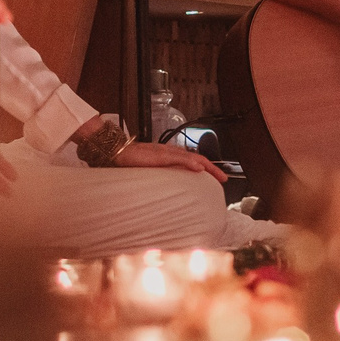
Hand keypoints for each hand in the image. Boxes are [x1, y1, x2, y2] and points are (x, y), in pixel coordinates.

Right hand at [114, 140, 229, 182]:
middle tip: (224, 178)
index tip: (217, 178)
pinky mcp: (159, 155)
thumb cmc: (130, 162)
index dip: (206, 167)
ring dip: (206, 166)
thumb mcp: (149, 171)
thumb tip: (170, 188)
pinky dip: (190, 162)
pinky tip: (199, 168)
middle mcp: (170, 152)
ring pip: (191, 157)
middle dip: (212, 168)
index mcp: (169, 155)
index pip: (192, 160)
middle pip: (197, 158)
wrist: (116, 152)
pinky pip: (178, 158)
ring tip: (217, 175)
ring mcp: (165, 152)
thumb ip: (160, 176)